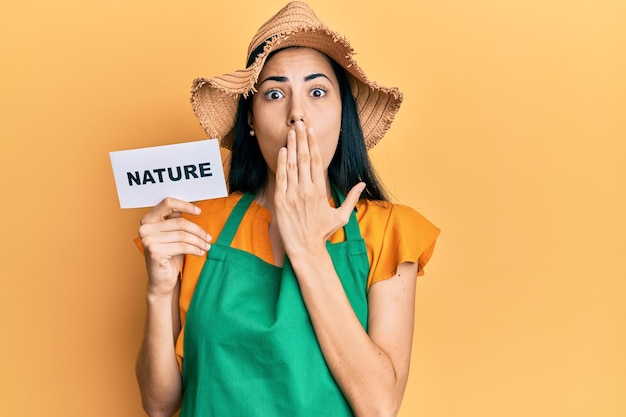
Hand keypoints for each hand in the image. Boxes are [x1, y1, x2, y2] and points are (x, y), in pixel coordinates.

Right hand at [138, 197, 210, 295]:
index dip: (185, 205)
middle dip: (198, 230)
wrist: (161, 280)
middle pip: (180, 222)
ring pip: (183, 235)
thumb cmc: (169, 256)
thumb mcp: (173, 235)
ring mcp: (148, 240)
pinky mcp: (155, 251)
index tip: (199, 212)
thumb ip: (176, 221)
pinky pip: (182, 246)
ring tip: (207, 246)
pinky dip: (195, 249)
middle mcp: (145, 228)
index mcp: (148, 220)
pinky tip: (200, 252)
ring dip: (199, 241)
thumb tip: (192, 208)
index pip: (167, 203)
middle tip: (208, 237)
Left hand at [274, 122, 364, 257]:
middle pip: (304, 158)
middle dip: (301, 139)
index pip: (316, 161)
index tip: (310, 131)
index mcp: (320, 190)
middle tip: (299, 124)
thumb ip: (351, 198)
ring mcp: (292, 194)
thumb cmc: (322, 233)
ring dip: (291, 146)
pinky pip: (281, 177)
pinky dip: (281, 163)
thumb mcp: (341, 216)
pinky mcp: (281, 201)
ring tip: (290, 132)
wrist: (306, 248)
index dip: (313, 144)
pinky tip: (282, 151)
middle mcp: (306, 189)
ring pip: (292, 165)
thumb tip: (362, 184)